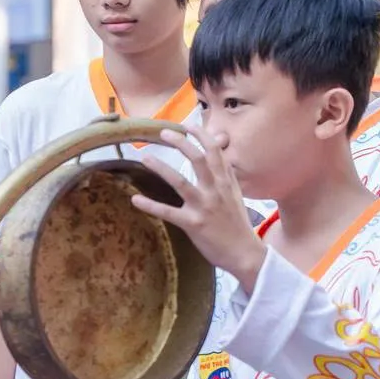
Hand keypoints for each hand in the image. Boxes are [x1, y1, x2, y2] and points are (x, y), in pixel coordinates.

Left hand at [137, 125, 266, 293]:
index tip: (188, 125)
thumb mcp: (235, 195)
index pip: (214, 151)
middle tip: (163, 133)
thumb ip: (227, 175)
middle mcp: (215, 190)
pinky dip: (150, 205)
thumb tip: (222, 157)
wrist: (245, 253)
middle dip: (180, 143)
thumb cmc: (237, 225)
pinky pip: (168, 212)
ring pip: (180, 182)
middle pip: (197, 159)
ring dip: (161, 168)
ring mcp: (204, 206)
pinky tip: (135, 199)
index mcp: (226, 182)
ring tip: (145, 157)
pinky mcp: (193, 224)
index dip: (201, 135)